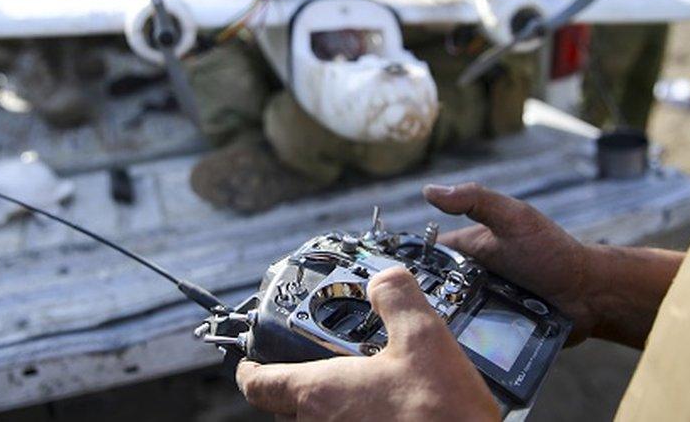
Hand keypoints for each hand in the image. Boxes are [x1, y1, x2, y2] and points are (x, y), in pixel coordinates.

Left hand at [237, 267, 499, 420]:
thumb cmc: (441, 414)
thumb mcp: (423, 337)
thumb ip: (397, 297)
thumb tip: (386, 281)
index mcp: (320, 392)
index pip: (258, 384)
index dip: (248, 368)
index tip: (249, 360)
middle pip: (286, 407)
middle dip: (296, 384)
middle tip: (317, 362)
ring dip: (328, 407)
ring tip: (361, 386)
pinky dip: (353, 419)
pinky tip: (387, 412)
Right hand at [423, 183, 598, 343]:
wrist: (590, 295)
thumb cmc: (553, 252)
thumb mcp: (513, 219)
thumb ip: (475, 201)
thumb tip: (429, 191)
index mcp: (468, 250)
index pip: (427, 258)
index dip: (409, 266)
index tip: (392, 281)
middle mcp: (469, 279)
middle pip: (432, 293)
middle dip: (423, 303)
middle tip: (413, 315)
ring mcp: (480, 307)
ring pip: (447, 319)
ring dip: (442, 326)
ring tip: (432, 335)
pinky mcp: (493, 333)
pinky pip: (468, 341)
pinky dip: (461, 344)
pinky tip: (454, 353)